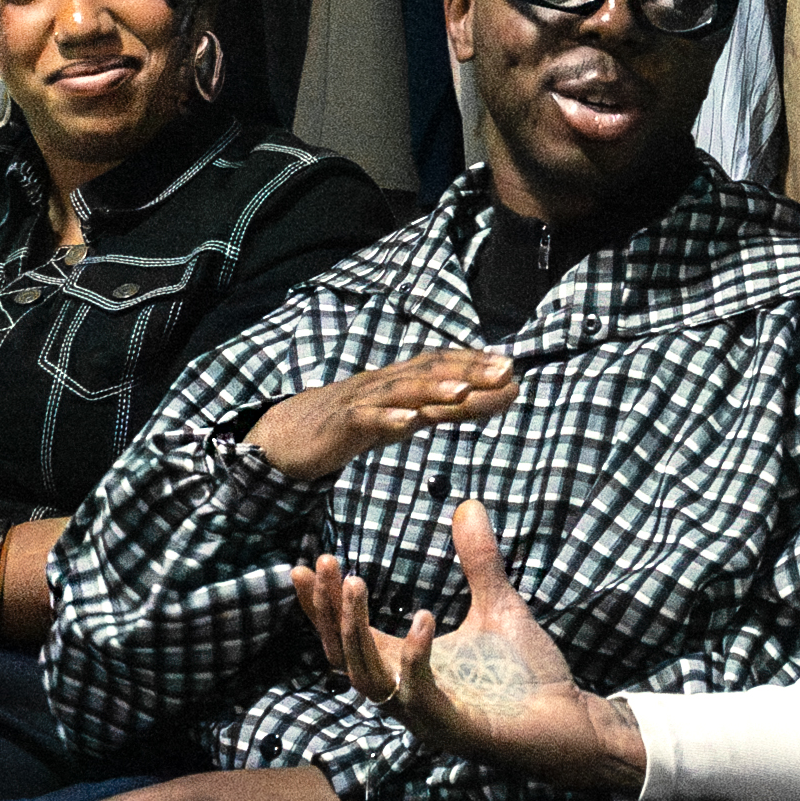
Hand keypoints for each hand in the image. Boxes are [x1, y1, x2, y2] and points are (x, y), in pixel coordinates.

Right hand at [245, 350, 518, 481]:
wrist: (286, 436)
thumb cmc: (352, 424)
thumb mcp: (402, 417)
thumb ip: (442, 408)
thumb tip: (488, 397)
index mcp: (400, 381)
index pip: (442, 365)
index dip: (476, 364)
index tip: (513, 368)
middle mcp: (384, 383)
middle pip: (428, 371)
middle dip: (468, 370)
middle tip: (505, 371)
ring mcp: (361, 401)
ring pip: (400, 390)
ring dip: (433, 389)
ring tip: (464, 390)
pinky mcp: (340, 424)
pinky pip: (364, 419)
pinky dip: (386, 419)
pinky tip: (408, 422)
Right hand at [291, 499, 644, 794]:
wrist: (571, 721)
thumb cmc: (529, 675)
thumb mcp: (499, 605)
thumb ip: (479, 562)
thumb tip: (469, 505)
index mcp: (406, 668)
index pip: (346, 639)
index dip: (323, 606)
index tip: (309, 564)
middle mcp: (405, 695)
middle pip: (342, 656)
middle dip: (328, 610)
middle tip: (323, 563)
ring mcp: (425, 716)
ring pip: (367, 678)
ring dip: (355, 630)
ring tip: (356, 582)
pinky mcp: (454, 728)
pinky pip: (419, 696)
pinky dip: (415, 657)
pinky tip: (423, 617)